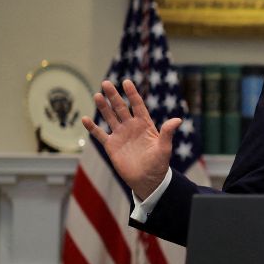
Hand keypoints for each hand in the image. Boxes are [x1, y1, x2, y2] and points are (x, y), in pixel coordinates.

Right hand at [82, 79, 179, 198]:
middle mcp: (131, 127)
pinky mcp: (111, 145)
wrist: (147, 180)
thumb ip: (167, 133)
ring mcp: (120, 135)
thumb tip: (178, 120)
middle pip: (120, 108)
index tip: (126, 82)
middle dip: (114, 96)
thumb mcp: (164, 148)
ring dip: (103, 107)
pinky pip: (100, 134)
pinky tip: (85, 119)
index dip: (132, 94)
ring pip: (110, 117)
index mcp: (145, 125)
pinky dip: (92, 127)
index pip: (137, 105)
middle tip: (106, 83)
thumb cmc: (159, 164)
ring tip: (97, 95)